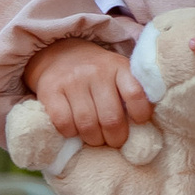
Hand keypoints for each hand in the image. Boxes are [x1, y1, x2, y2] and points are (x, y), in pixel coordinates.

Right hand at [23, 37, 147, 147]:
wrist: (58, 53)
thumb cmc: (95, 73)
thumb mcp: (117, 73)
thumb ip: (130, 93)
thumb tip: (144, 128)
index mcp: (118, 66)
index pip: (135, 94)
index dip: (141, 115)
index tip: (138, 123)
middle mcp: (96, 71)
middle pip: (111, 118)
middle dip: (115, 138)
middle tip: (114, 140)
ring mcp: (72, 81)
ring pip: (87, 125)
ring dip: (93, 139)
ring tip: (95, 138)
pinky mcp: (50, 91)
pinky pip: (64, 124)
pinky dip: (70, 134)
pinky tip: (74, 130)